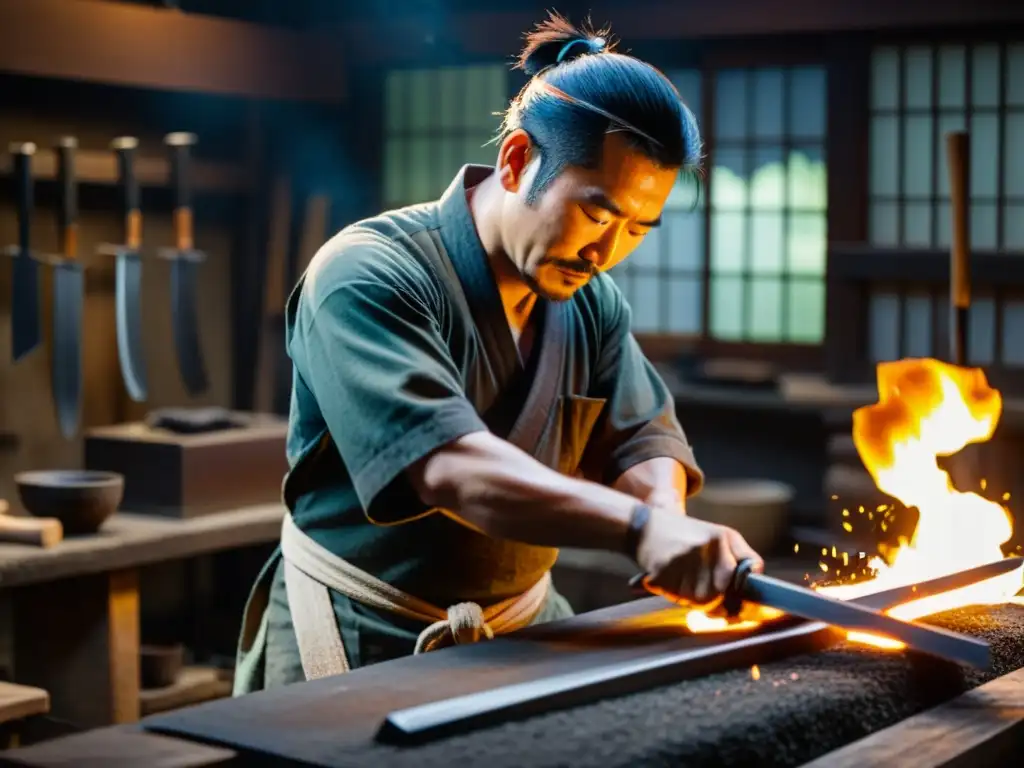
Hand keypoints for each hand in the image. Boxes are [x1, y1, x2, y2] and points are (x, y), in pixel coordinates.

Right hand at [635, 505, 762, 605]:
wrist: (644, 525)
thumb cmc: (687, 534)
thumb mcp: (721, 535)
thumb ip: (744, 555)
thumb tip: (757, 576)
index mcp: (720, 540)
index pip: (735, 581)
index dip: (736, 599)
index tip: (737, 609)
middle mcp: (702, 548)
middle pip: (715, 596)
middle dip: (712, 602)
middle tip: (700, 591)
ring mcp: (680, 559)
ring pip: (694, 601)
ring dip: (690, 599)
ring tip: (683, 580)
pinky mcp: (661, 570)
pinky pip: (673, 597)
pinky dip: (671, 594)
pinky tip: (669, 579)